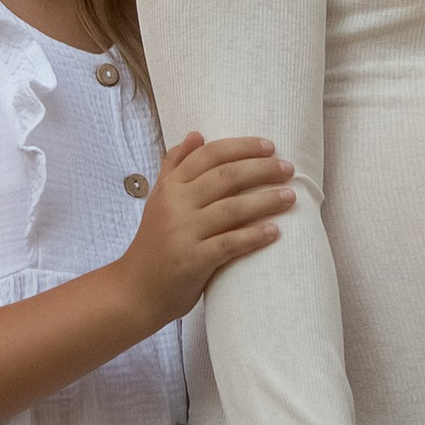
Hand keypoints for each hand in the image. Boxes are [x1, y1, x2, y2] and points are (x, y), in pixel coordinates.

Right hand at [123, 132, 293, 324]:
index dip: (242, 147)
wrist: (134, 290)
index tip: (269, 146)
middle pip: (225, 177)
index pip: (209, 155)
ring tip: (290, 197)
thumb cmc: (153, 243)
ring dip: (265, 200)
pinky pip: (229, 244)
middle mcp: (175, 204)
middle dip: (261, 169)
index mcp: (169, 186)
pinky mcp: (192, 261)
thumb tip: (197, 134)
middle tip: (288, 168)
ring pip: (232, 209)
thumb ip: (174, 166)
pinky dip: (254, 236)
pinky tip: (275, 231)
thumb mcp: (157, 199)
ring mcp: (183, 233)